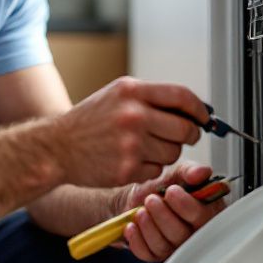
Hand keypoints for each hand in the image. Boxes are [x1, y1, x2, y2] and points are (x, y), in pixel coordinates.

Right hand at [51, 77, 208, 187]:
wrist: (57, 146)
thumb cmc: (89, 121)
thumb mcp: (116, 95)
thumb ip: (151, 98)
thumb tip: (190, 108)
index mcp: (131, 92)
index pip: (182, 97)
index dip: (199, 109)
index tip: (204, 117)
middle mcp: (133, 115)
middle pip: (184, 128)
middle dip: (190, 134)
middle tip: (184, 136)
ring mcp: (131, 144)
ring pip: (174, 152)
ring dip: (167, 152)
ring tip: (147, 147)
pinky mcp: (128, 168)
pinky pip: (157, 170)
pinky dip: (150, 168)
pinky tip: (132, 160)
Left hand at [118, 160, 227, 261]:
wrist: (137, 198)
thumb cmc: (162, 187)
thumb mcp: (175, 174)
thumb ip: (189, 171)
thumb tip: (200, 172)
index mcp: (206, 212)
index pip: (204, 217)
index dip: (187, 206)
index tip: (171, 191)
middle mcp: (193, 233)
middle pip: (182, 235)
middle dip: (163, 216)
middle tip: (151, 199)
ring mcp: (175, 246)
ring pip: (164, 246)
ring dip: (149, 227)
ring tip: (141, 211)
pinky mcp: (156, 254)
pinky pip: (147, 253)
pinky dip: (137, 239)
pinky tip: (132, 226)